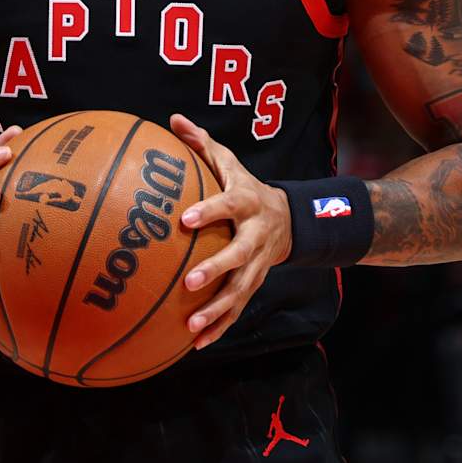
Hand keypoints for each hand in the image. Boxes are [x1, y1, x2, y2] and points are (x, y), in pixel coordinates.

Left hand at [169, 113, 292, 349]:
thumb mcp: (228, 163)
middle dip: (216, 268)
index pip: (229, 204)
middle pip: (239, 254)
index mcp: (247, 202)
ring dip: (217, 310)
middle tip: (189, 280)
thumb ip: (201, 143)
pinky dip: (219, 327)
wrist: (289, 219)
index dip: (209, 211)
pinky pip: (237, 310)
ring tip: (190, 325)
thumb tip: (173, 119)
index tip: (184, 219)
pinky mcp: (254, 285)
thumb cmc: (245, 187)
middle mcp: (256, 236)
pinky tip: (195, 344)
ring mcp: (258, 264)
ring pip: (240, 290)